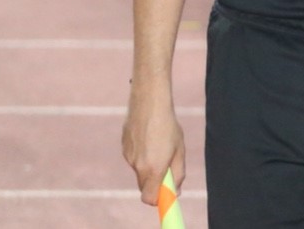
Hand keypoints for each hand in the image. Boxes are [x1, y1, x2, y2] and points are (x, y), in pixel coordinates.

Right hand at [122, 89, 185, 205]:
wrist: (149, 103)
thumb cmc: (169, 126)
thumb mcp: (179, 151)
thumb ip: (177, 173)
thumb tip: (175, 191)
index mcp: (153, 168)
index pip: (149, 198)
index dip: (158, 199)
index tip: (167, 193)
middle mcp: (138, 166)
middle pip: (144, 186)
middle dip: (155, 183)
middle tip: (167, 165)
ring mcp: (128, 157)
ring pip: (139, 171)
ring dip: (149, 166)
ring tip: (159, 144)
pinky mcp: (123, 148)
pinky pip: (134, 158)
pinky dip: (142, 155)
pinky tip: (148, 137)